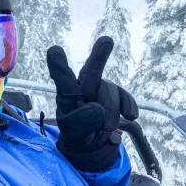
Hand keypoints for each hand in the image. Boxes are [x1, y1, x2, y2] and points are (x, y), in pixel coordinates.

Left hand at [46, 36, 138, 171]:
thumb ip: (81, 122)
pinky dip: (128, 106)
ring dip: (111, 111)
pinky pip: (126, 97)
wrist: (93, 145)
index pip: (63, 80)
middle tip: (106, 40)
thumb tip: (97, 108)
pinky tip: (130, 116)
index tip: (54, 50)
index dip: (59, 66)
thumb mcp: (73, 133)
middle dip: (99, 56)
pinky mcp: (117, 97)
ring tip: (106, 128)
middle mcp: (84, 87)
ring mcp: (102, 90)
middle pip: (92, 72)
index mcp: (68, 95)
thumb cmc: (77, 134)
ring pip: (110, 91)